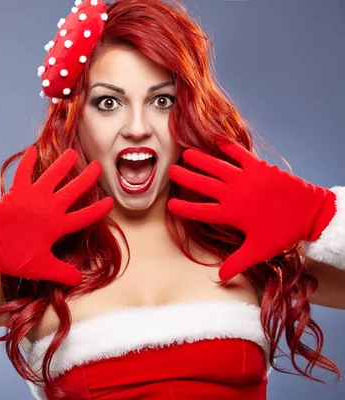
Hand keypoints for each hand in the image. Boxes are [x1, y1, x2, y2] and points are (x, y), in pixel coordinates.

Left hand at [0, 146, 113, 285]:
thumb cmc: (14, 258)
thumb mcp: (42, 268)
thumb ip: (63, 273)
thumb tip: (79, 280)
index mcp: (57, 226)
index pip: (84, 216)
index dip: (98, 210)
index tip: (110, 202)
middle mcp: (49, 208)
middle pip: (73, 190)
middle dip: (87, 178)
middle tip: (97, 167)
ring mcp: (33, 197)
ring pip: (52, 176)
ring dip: (63, 164)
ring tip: (72, 154)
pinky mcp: (16, 192)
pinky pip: (23, 172)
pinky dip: (27, 161)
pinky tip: (32, 149)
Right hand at [167, 142, 335, 280]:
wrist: (310, 213)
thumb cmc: (282, 233)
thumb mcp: (258, 250)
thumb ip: (237, 262)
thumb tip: (220, 278)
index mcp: (230, 214)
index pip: (200, 211)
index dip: (183, 208)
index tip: (170, 205)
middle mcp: (233, 194)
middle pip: (202, 184)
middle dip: (185, 177)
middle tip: (171, 171)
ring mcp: (245, 178)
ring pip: (216, 166)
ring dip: (200, 159)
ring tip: (187, 154)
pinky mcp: (258, 167)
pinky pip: (239, 154)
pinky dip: (227, 146)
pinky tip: (217, 140)